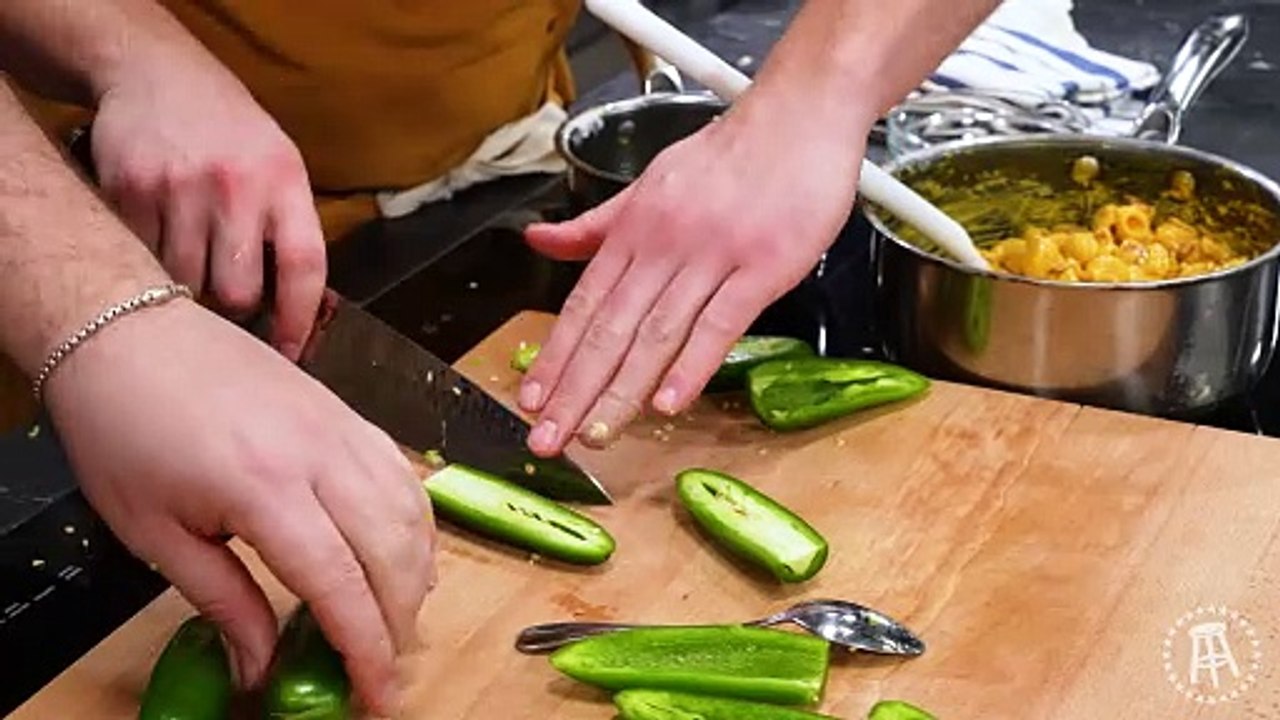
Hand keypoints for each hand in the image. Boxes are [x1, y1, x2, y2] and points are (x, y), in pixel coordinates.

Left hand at [43, 299, 434, 714]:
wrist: (129, 333)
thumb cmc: (126, 427)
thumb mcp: (154, 533)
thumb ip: (222, 602)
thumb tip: (259, 666)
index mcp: (263, 488)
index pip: (339, 585)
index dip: (364, 648)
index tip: (374, 694)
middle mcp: (319, 453)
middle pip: (391, 552)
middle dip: (397, 621)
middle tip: (382, 667)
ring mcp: (341, 426)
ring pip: (411, 510)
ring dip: (416, 574)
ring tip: (398, 618)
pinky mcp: (346, 411)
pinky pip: (403, 471)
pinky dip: (417, 521)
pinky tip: (405, 551)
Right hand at [90, 57, 324, 360]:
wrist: (156, 72)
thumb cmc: (231, 132)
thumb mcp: (280, 164)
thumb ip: (289, 227)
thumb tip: (301, 312)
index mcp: (284, 182)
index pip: (304, 267)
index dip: (300, 321)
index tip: (290, 356)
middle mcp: (235, 186)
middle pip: (237, 293)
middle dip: (233, 305)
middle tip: (226, 287)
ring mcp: (179, 188)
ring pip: (185, 285)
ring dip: (188, 286)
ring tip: (190, 256)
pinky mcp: (129, 190)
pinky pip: (141, 258)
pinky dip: (148, 259)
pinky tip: (156, 233)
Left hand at [519, 101, 866, 454]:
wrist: (799, 115)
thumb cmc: (730, 155)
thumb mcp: (649, 183)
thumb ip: (594, 225)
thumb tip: (538, 240)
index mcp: (635, 227)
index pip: (584, 304)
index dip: (556, 357)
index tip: (534, 399)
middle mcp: (664, 243)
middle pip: (610, 328)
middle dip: (575, 389)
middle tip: (549, 436)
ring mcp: (713, 256)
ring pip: (657, 333)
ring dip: (622, 390)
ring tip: (596, 434)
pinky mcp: (763, 266)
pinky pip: (720, 323)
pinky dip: (692, 365)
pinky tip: (669, 403)